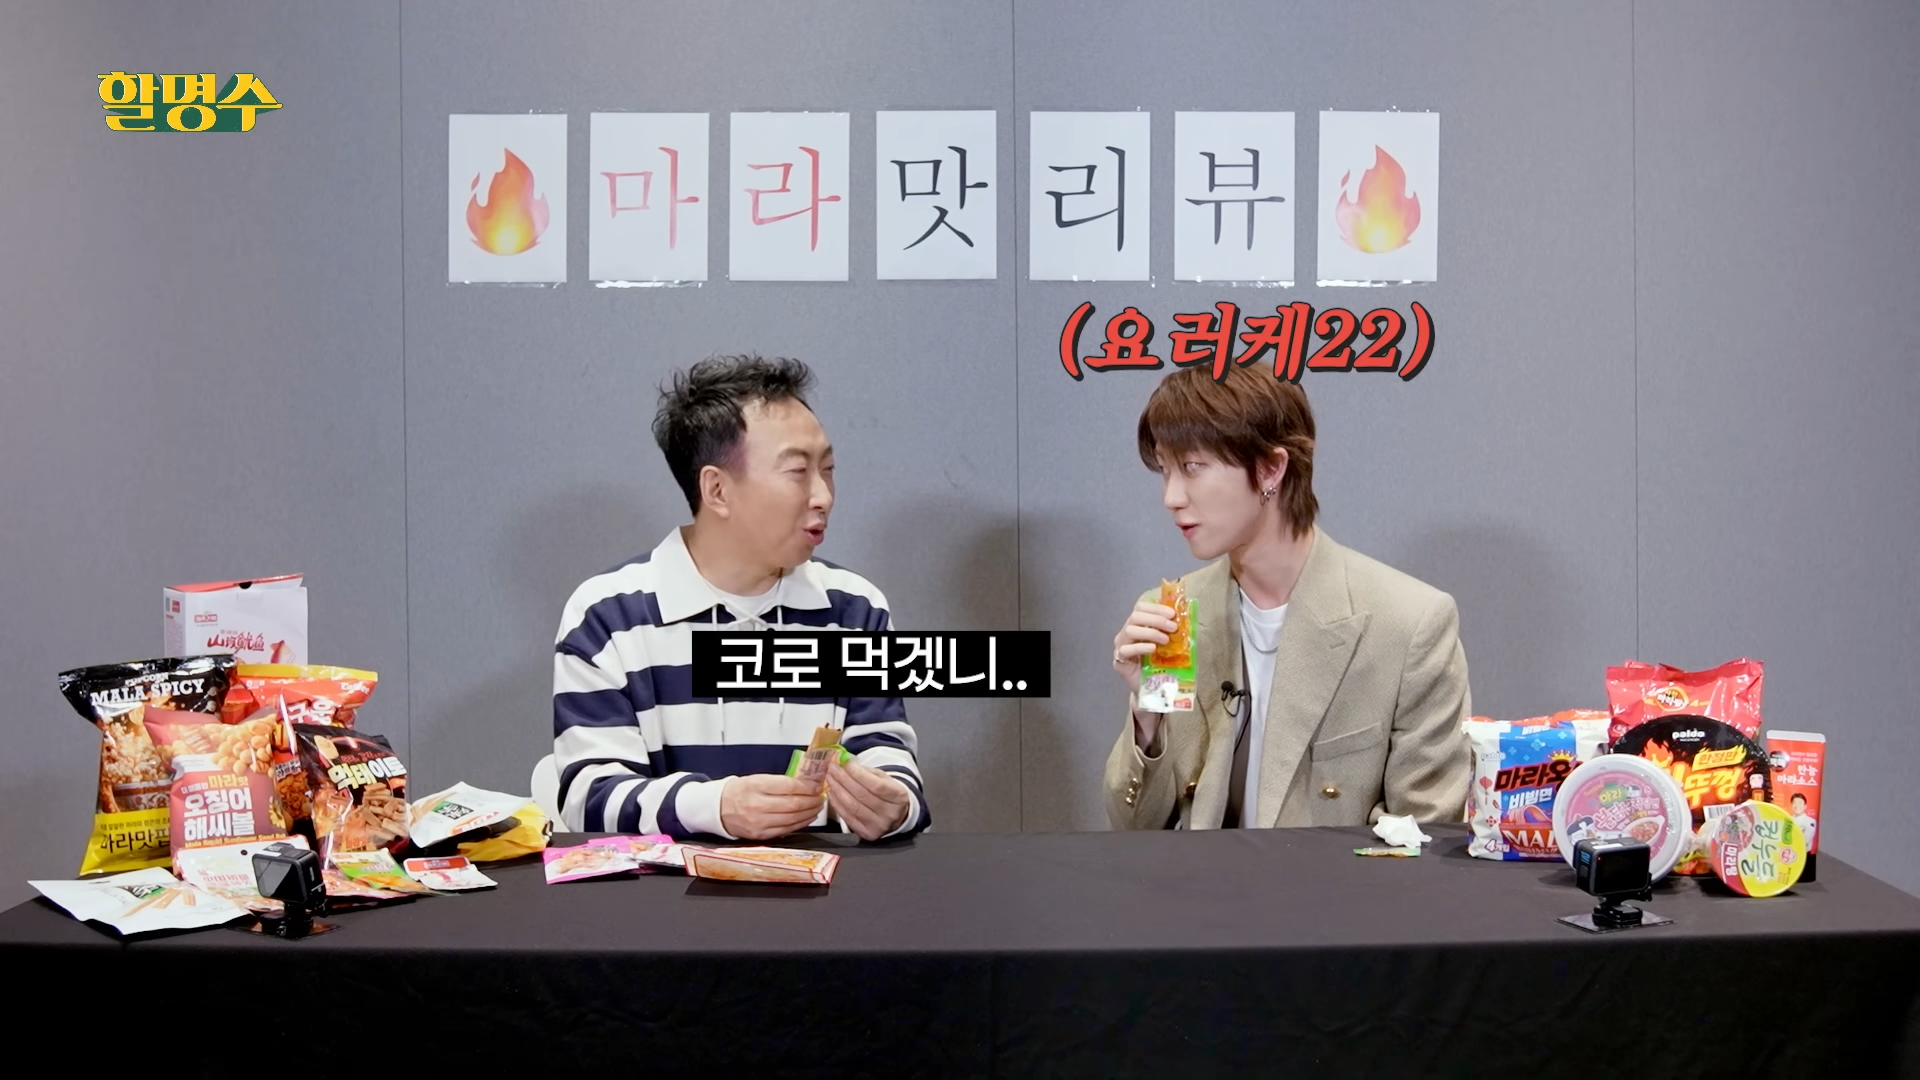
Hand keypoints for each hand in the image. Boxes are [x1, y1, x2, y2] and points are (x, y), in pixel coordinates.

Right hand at [719, 773, 824, 840]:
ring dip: (809, 813)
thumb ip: (780, 782)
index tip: (817, 786)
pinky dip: (800, 823)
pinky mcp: (761, 836)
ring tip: (817, 807)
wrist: (719, 809)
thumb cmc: (741, 791)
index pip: (789, 787)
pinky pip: (786, 830)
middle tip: (821, 797)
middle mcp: (757, 805)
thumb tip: (806, 785)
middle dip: (812, 801)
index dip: (807, 787)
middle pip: (793, 804)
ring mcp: (759, 823)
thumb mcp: (757, 779)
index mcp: (756, 786)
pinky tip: (807, 817)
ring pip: (792, 819)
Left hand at [825, 760, 911, 841]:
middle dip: (844, 779)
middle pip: (862, 795)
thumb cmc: (887, 794)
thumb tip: (844, 763)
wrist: (895, 816)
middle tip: (832, 768)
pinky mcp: (866, 834)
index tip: (844, 762)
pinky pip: (847, 817)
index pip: (876, 785)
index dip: (858, 773)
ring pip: (852, 807)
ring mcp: (878, 826)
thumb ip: (866, 771)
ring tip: (829, 778)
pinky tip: (831, 792)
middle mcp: (890, 814)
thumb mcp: (884, 779)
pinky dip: (836, 804)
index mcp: (899, 797)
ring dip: (837, 790)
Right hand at [1113, 600, 1177, 749]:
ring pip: (1130, 630)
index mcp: (1137, 625)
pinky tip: (1152, 649)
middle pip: (1135, 616)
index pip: (1141, 607)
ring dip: (1151, 632)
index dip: (1156, 608)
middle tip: (1172, 628)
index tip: (1172, 614)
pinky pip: (1126, 650)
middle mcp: (1126, 633)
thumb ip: (1171, 632)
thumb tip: (1186, 619)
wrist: (1151, 690)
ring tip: (1165, 640)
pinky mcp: (1119, 661)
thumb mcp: (1167, 646)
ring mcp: (1121, 646)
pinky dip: (1140, 647)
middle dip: (1156, 619)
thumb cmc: (1159, 664)